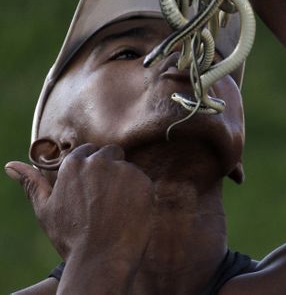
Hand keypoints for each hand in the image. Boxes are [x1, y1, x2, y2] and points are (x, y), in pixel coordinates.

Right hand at [5, 144, 153, 264]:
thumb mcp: (46, 210)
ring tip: (117, 210)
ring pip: (127, 167)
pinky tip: (130, 213)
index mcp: (74, 163)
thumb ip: (32, 183)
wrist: (100, 260)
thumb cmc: (71, 238)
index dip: (92, 172)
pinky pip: (143, 180)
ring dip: (125, 182)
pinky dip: (139, 194)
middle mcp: (98, 161)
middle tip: (105, 201)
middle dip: (109, 171)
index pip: (88, 153)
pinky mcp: (142, 180)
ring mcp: (122, 169)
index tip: (92, 191)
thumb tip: (10, 166)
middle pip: (110, 154)